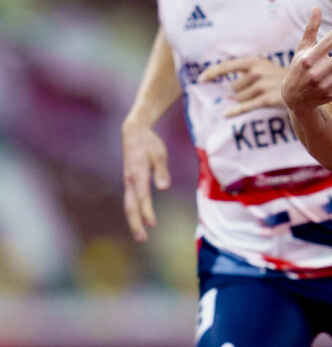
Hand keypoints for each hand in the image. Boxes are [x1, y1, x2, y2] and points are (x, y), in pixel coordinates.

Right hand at [121, 122, 170, 241]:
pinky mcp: (129, 182)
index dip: (147, 211)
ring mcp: (128, 182)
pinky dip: (134, 213)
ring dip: (134, 221)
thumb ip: (162, 171)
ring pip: (129, 205)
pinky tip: (139, 221)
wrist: (133, 133)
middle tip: (142, 239)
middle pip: (131, 206)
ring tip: (141, 236)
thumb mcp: (160, 154)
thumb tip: (164, 188)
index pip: (142, 196)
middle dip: (136, 223)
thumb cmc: (149, 144)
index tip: (152, 224)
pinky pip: (130, 201)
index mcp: (137, 173)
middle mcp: (130, 180)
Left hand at [200, 56, 286, 116]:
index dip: (212, 73)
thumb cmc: (279, 78)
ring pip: (239, 98)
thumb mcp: (263, 69)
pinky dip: (234, 111)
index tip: (201, 79)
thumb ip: (244, 76)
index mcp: (253, 61)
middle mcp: (256, 71)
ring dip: (246, 100)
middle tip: (257, 90)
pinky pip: (245, 106)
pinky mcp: (266, 99)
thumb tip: (227, 96)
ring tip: (263, 96)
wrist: (304, 86)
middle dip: (240, 92)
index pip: (226, 66)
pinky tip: (225, 115)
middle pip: (233, 87)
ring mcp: (261, 85)